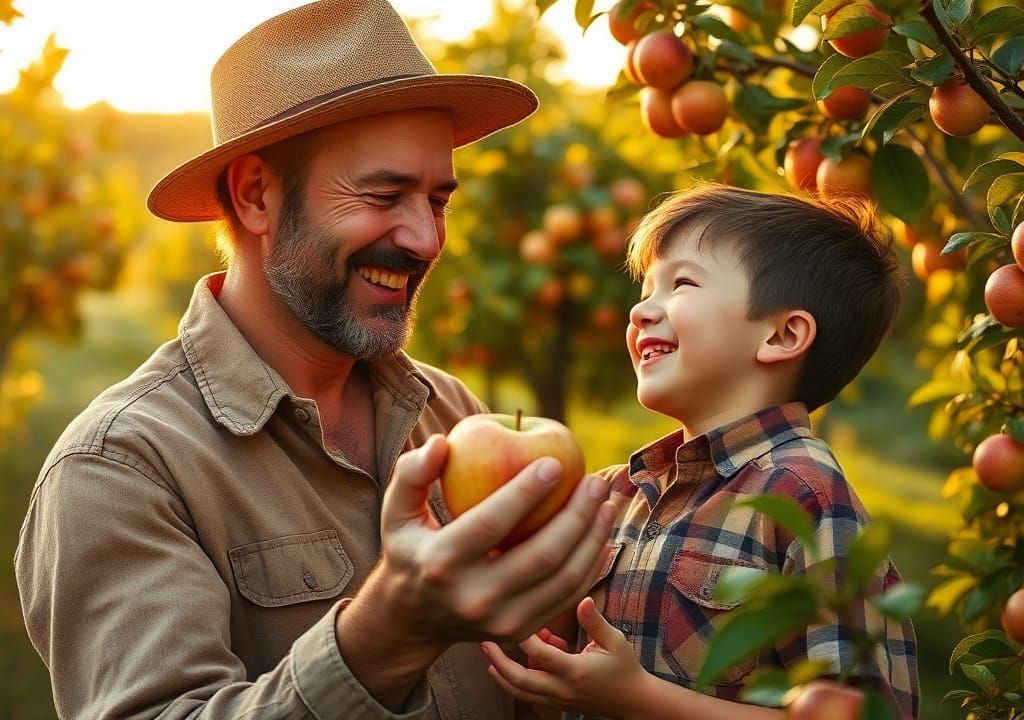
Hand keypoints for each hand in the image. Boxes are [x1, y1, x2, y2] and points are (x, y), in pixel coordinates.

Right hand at [338, 435, 614, 685]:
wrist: (413, 619)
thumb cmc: (411, 548)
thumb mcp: (396, 511)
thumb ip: (412, 472)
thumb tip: (443, 441)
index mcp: (441, 563)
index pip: (492, 524)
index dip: (526, 492)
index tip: (555, 462)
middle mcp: (473, 598)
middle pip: (541, 556)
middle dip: (577, 515)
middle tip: (594, 481)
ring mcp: (501, 622)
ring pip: (563, 580)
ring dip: (592, 538)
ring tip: (605, 502)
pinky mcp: (522, 632)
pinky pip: (568, 596)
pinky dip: (590, 563)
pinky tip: (600, 532)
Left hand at [482, 597, 648, 718]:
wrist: (633, 700)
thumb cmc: (625, 667)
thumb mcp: (615, 640)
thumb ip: (595, 621)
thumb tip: (582, 599)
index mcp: (576, 671)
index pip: (541, 654)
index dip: (523, 636)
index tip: (511, 615)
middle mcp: (563, 689)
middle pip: (521, 680)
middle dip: (499, 661)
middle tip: (484, 642)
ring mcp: (558, 699)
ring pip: (520, 692)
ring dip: (501, 674)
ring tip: (489, 652)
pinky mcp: (556, 703)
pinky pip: (529, 695)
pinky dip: (515, 681)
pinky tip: (512, 660)